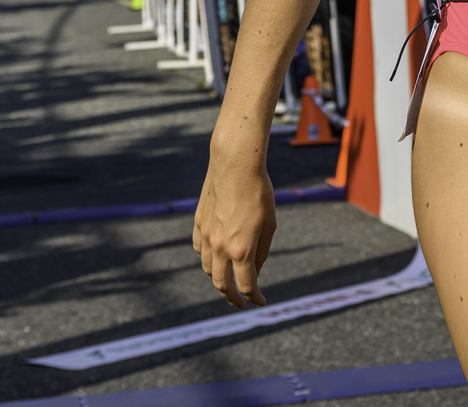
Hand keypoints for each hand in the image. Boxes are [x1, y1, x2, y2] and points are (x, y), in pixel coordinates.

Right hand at [193, 149, 275, 307]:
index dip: (254, 297)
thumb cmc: (259, 192)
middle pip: (222, 284)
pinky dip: (206, 260)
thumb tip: (255, 269)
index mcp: (241, 250)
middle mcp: (220, 247)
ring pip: (207, 269)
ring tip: (227, 283)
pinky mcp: (198, 224)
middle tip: (240, 302)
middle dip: (232, 298)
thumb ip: (261, 251)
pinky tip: (213, 259)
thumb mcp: (269, 224)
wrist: (236, 165)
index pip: (246, 285)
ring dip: (217, 280)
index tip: (260, 302)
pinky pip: (199, 250)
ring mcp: (206, 236)